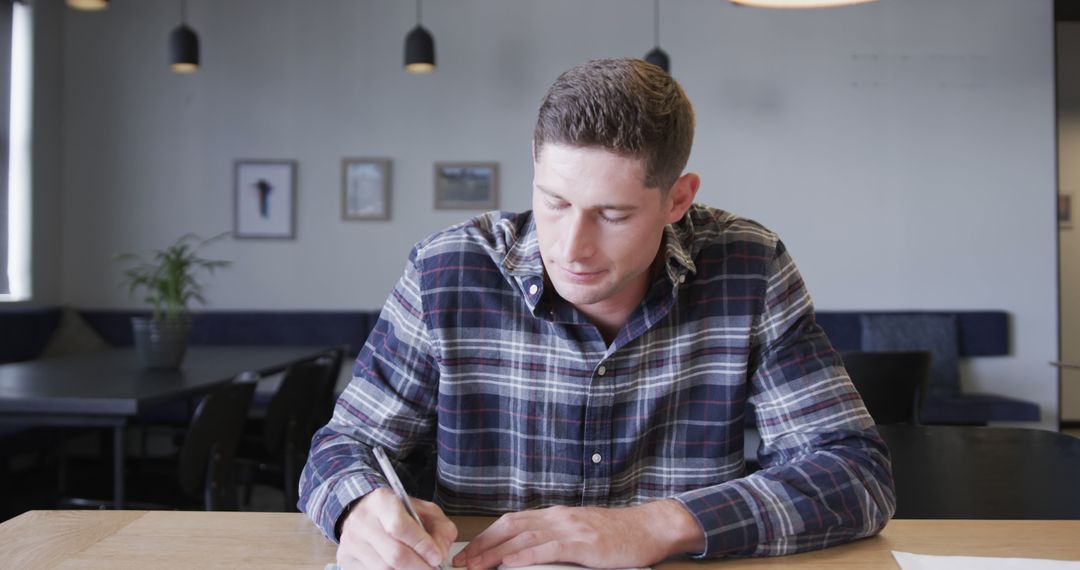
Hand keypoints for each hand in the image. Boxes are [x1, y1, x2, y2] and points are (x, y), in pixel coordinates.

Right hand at [336, 487, 457, 569]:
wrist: (361, 510)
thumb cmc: (396, 511)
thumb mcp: (423, 509)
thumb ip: (439, 528)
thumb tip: (440, 553)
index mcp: (381, 502)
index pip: (400, 526)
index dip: (422, 545)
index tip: (437, 557)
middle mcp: (362, 521)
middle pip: (394, 555)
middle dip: (419, 567)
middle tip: (432, 569)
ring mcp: (351, 542)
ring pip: (384, 569)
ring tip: (419, 568)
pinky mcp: (346, 559)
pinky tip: (402, 569)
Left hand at [451, 499, 703, 568]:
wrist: (649, 528)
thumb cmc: (617, 536)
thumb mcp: (580, 533)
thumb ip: (555, 540)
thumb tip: (526, 556)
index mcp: (555, 515)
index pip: (511, 522)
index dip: (486, 537)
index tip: (468, 553)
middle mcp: (558, 517)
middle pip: (510, 527)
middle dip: (482, 546)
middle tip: (462, 563)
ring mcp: (570, 528)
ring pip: (523, 537)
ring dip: (495, 553)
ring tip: (476, 566)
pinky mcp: (583, 542)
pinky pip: (547, 548)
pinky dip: (524, 555)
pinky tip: (509, 563)